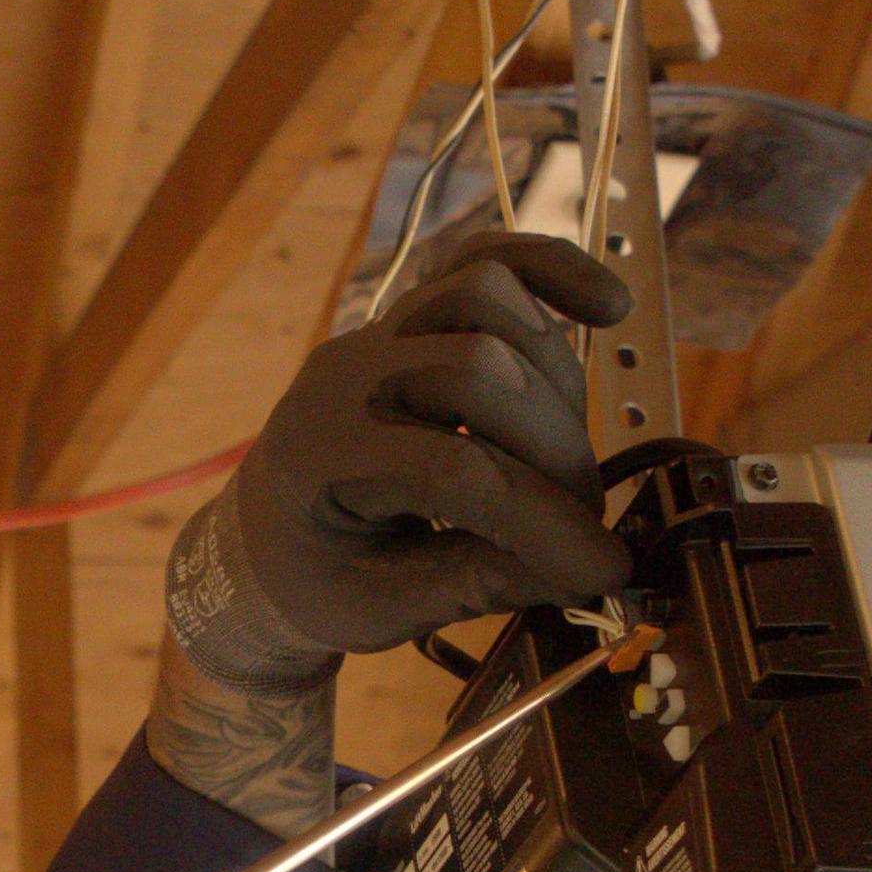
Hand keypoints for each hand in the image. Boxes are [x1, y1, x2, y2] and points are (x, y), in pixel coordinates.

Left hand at [167, 230, 638, 691]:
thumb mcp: (383, 609)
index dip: (543, 520)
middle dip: (552, 454)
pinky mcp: (411, 315)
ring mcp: (376, 333)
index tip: (604, 569)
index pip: (454, 471)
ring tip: (565, 457)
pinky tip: (609, 305)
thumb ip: (481, 581)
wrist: (263, 540)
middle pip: (478, 372)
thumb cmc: (317, 580)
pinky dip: (552, 271)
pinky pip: (484, 262)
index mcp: (319, 457)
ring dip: (554, 379)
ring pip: (485, 301)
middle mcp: (344, 375)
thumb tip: (591, 563)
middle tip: (579, 520)